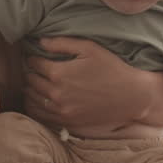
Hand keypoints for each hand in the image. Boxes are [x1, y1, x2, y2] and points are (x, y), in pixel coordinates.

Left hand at [23, 37, 152, 129]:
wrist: (131, 96)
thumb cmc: (112, 68)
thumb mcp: (90, 48)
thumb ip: (62, 43)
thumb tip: (40, 42)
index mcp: (59, 73)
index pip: (34, 63)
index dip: (33, 57)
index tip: (35, 55)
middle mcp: (56, 93)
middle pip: (31, 81)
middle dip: (31, 72)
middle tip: (34, 68)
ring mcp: (61, 110)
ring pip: (33, 99)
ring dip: (31, 89)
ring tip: (34, 83)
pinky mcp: (67, 121)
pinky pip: (41, 115)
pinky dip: (35, 106)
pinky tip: (38, 100)